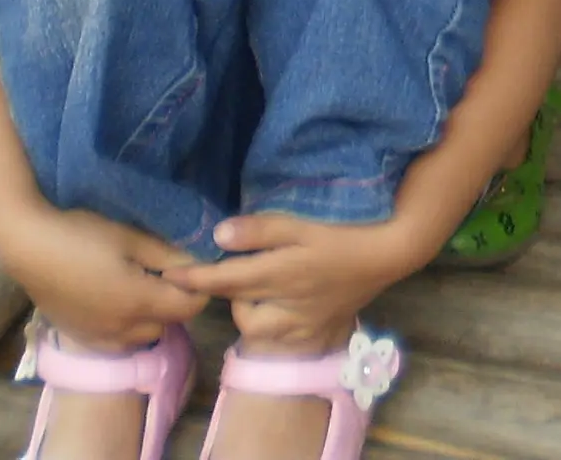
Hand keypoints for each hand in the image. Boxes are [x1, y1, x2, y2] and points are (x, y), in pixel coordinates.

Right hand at [0, 203, 205, 350]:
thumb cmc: (82, 235)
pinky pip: (117, 343)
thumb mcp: (131, 238)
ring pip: (143, 337)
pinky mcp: (79, 338)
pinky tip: (115, 303)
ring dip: (151, 318)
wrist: (27, 248)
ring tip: (139, 287)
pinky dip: (127, 329)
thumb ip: (168, 256)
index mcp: (139, 302)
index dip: (198, 288)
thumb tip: (196, 265)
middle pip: (168, 324)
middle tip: (163, 274)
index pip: (189, 307)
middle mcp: (121, 329)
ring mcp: (98, 338)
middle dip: (174, 302)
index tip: (188, 268)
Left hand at [166, 211, 419, 351]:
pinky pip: (280, 336)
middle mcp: (284, 305)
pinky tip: (283, 305)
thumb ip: (262, 230)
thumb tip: (218, 235)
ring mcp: (300, 323)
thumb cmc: (347, 230)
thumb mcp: (304, 224)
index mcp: (278, 274)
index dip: (194, 277)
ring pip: (256, 326)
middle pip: (237, 306)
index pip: (224, 279)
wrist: (392, 252)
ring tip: (262, 286)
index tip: (168, 273)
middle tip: (238, 265)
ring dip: (250, 309)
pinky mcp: (315, 330)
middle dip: (229, 290)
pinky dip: (273, 323)